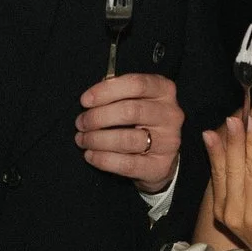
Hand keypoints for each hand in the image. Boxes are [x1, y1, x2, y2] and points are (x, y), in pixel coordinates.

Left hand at [76, 72, 183, 190]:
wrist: (161, 155)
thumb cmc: (142, 120)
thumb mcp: (136, 99)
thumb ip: (117, 93)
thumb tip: (91, 98)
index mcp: (164, 90)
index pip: (136, 84)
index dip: (106, 91)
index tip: (85, 100)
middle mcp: (170, 114)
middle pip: (130, 111)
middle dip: (98, 117)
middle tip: (80, 123)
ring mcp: (168, 141)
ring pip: (127, 139)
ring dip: (97, 139)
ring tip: (83, 139)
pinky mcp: (160, 166)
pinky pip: (127, 164)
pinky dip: (103, 159)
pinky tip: (90, 155)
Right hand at [204, 114, 251, 250]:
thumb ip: (246, 189)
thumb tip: (244, 157)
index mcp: (224, 212)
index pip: (218, 174)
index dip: (217, 150)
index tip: (214, 129)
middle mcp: (233, 212)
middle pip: (231, 169)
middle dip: (232, 140)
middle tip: (233, 117)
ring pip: (249, 171)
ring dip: (249, 143)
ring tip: (249, 121)